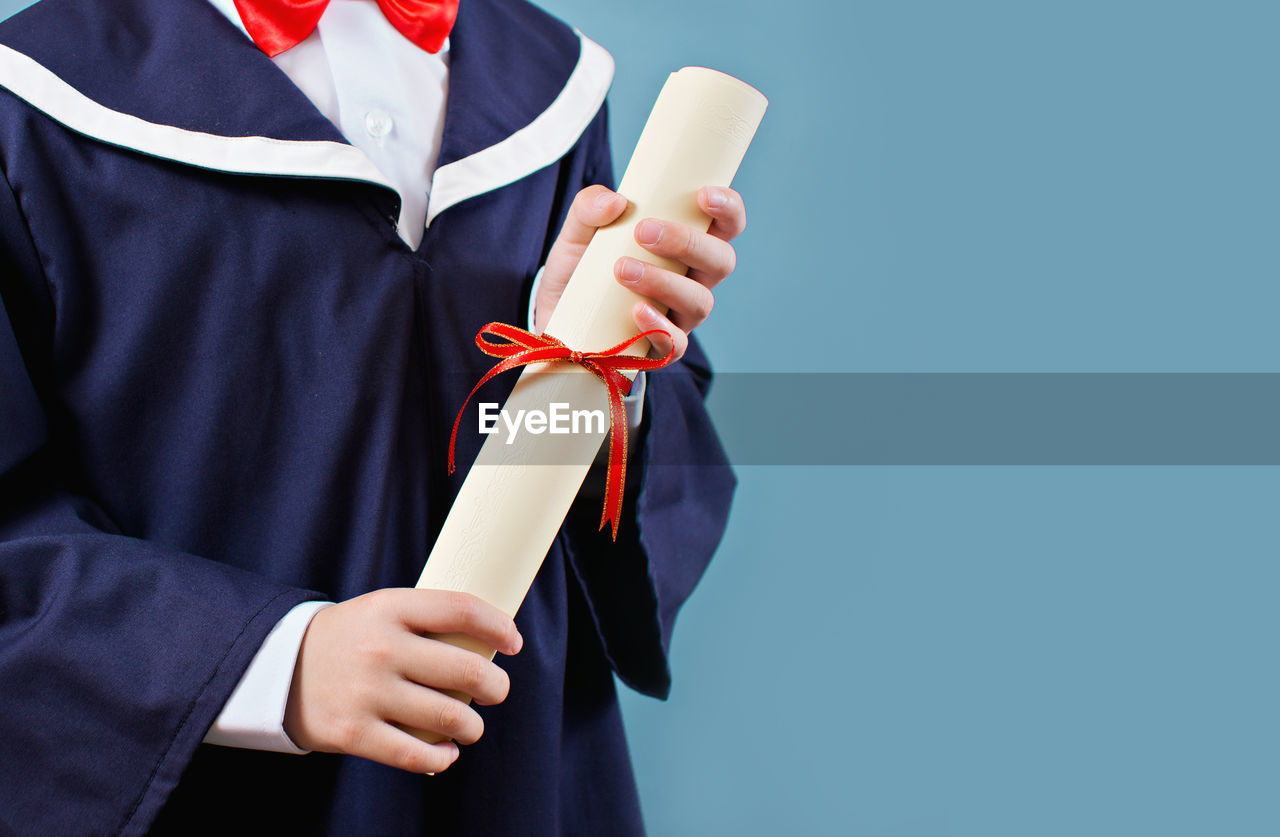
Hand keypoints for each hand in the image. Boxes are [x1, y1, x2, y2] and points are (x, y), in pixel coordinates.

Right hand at [283, 589, 521, 773]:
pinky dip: (443, 758)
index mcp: (390, 608)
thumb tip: (492, 640)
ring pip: (451, 717)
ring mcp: (367, 693)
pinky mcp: (354, 733)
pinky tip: (447, 752)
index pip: (462, 610)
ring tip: (470, 725)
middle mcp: (381, 649)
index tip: (514, 642)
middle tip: (497, 691)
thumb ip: (428, 621)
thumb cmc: (350, 638)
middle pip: (467, 671)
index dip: (499, 626)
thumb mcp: (382, 611)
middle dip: (496, 687)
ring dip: (473, 726)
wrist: (276, 668)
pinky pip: (418, 754)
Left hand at [534, 184, 747, 360]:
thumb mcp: (578, 230)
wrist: (555, 316)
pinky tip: (636, 311)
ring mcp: (680, 315)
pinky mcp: (659, 347)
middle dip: (688, 244)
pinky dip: (659, 326)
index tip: (705, 195)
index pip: (726, 225)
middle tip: (643, 233)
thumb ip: (589, 206)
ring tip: (622, 270)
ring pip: (700, 301)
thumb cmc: (581, 267)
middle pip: (721, 262)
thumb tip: (616, 201)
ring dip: (665, 282)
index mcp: (686, 244)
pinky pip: (676, 343)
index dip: (728, 209)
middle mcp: (693, 279)